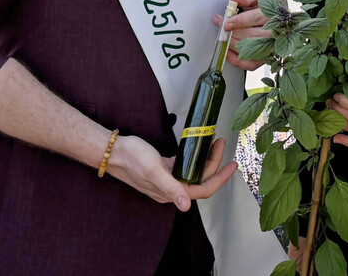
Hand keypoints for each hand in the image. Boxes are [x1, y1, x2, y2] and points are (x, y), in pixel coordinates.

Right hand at [106, 134, 236, 210]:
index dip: (220, 178)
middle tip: (220, 142)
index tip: (232, 165)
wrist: (114, 151)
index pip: (203, 189)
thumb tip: (186, 206)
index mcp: (170, 193)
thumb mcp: (154, 170)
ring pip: (194, 172)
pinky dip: (195, 156)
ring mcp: (168, 179)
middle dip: (215, 162)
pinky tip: (199, 146)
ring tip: (214, 141)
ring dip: (206, 158)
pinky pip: (185, 165)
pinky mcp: (165, 169)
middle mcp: (171, 189)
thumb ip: (171, 187)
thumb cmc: (132, 158)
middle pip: (201, 179)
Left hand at [215, 0, 276, 70]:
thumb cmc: (263, 6)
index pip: (256, 18)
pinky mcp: (265, 58)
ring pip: (249, 49)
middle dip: (232, 32)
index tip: (227, 23)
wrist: (273, 15)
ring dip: (232, 44)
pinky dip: (237, 61)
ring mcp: (271, 46)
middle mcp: (275, 32)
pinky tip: (228, 53)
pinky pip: (251, 64)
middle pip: (251, 36)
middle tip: (221, 27)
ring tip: (223, 36)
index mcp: (273, 14)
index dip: (240, 22)